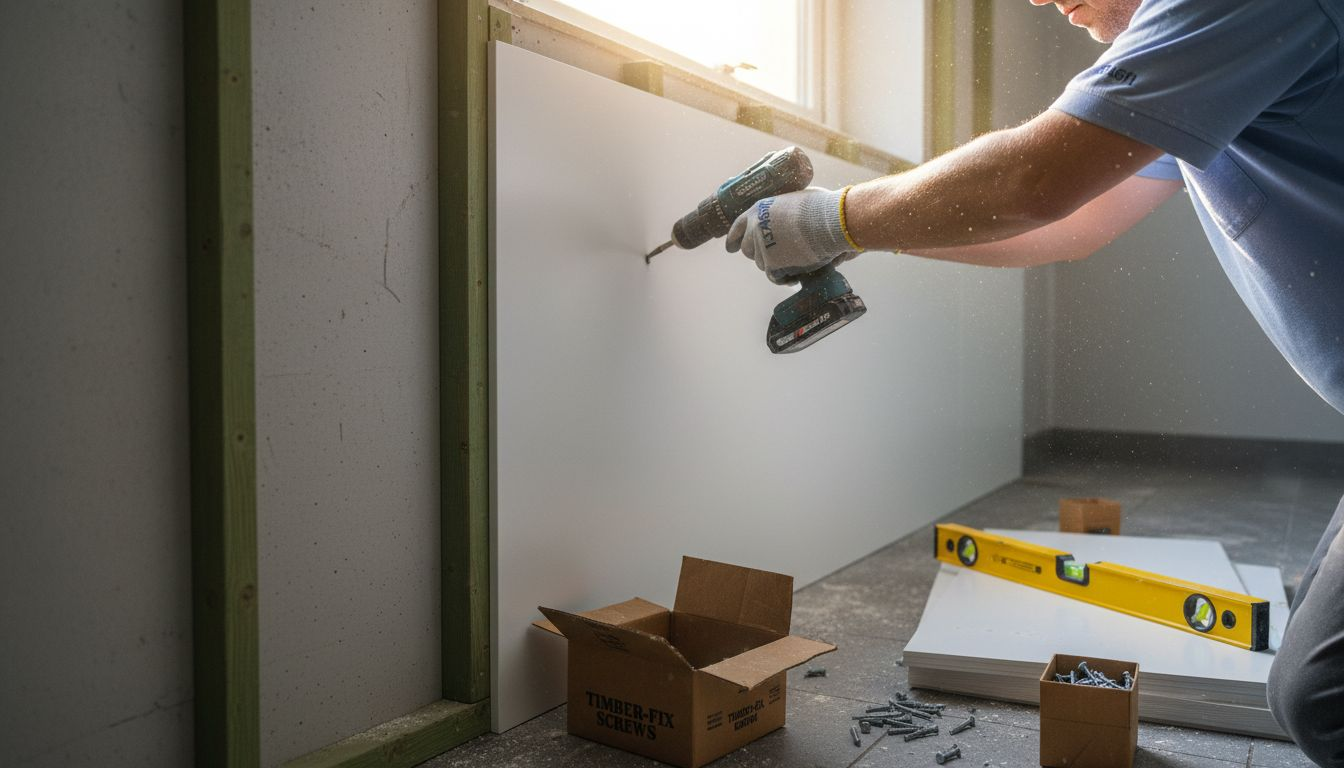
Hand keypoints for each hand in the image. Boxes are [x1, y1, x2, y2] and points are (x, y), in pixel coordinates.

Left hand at [725, 186, 859, 283]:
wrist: (831, 221)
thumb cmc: (821, 207)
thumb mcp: (795, 201)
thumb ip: (784, 213)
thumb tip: (793, 222)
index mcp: (758, 210)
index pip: (738, 227)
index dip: (734, 239)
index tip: (731, 248)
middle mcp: (755, 228)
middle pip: (748, 250)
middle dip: (760, 254)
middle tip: (777, 257)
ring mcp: (762, 247)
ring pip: (762, 265)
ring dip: (776, 266)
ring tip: (795, 262)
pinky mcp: (772, 265)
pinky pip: (775, 277)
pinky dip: (785, 278)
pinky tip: (796, 276)